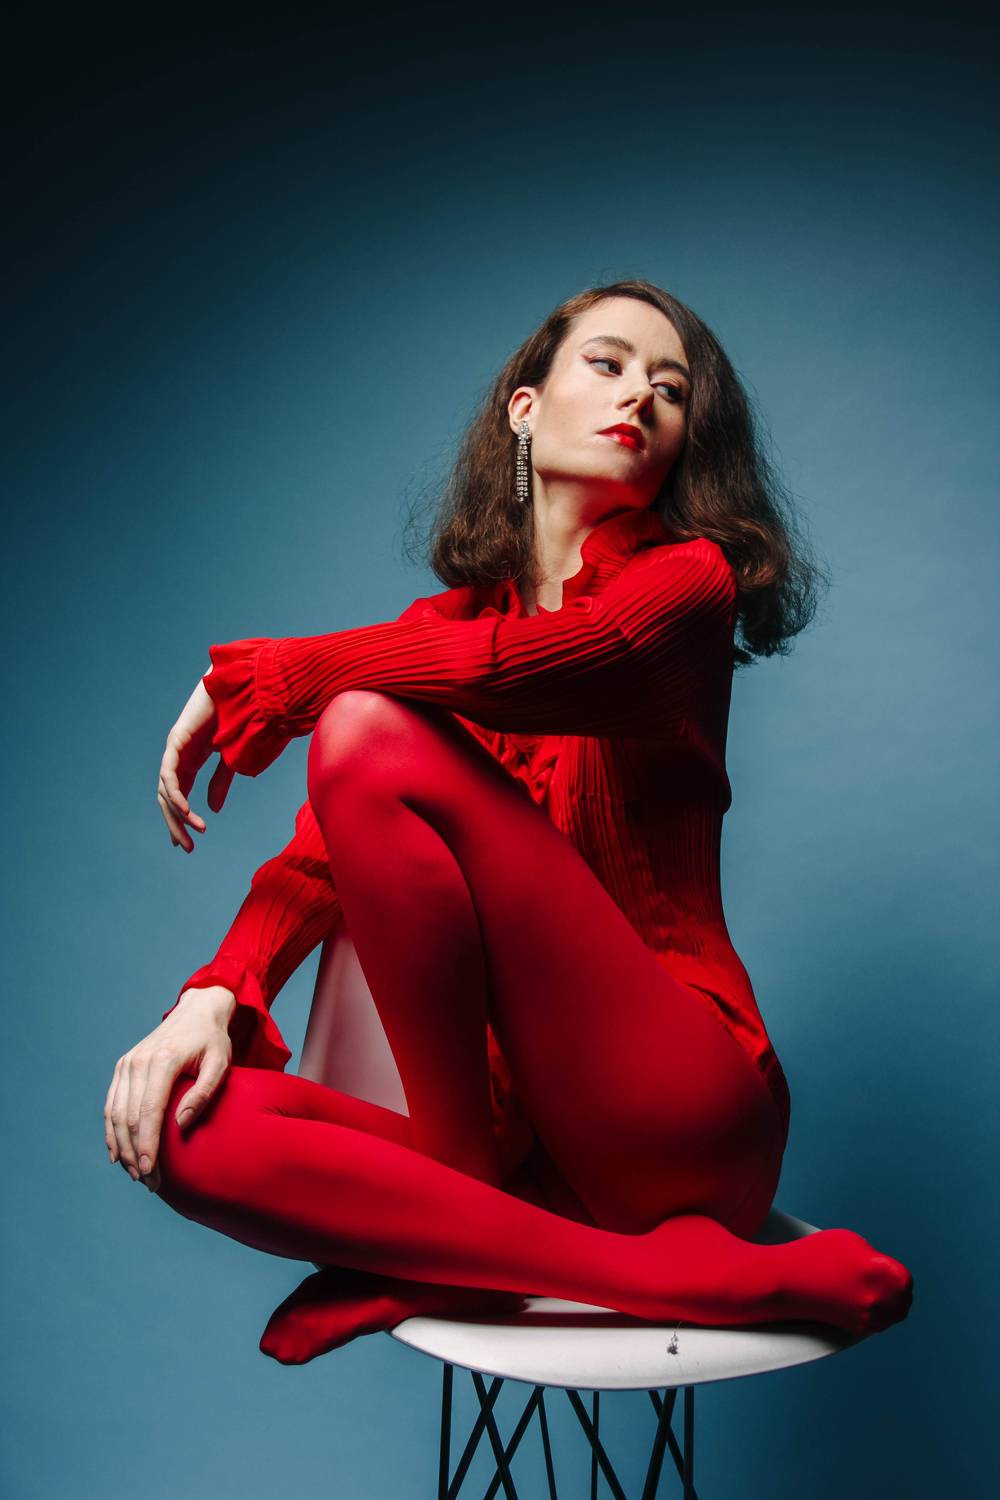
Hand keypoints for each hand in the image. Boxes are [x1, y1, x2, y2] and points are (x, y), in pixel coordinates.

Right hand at [104, 986, 236, 1192]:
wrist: (196, 1011)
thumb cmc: (212, 1040)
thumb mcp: (220, 1064)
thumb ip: (203, 1094)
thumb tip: (180, 1125)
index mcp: (163, 1060)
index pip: (149, 1110)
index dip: (147, 1144)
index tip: (151, 1170)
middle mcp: (138, 1061)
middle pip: (129, 1117)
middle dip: (135, 1153)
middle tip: (148, 1181)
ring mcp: (127, 1063)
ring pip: (115, 1114)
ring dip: (122, 1147)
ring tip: (135, 1174)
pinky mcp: (123, 1067)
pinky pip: (111, 1104)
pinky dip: (111, 1131)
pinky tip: (118, 1154)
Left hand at [158, 673, 234, 850]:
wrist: (247, 690)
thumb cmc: (243, 719)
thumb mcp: (232, 761)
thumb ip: (220, 783)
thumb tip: (211, 809)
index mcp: (190, 760)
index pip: (177, 795)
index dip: (179, 820)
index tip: (187, 843)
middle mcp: (179, 755)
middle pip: (168, 797)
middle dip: (175, 824)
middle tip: (187, 848)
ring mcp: (175, 748)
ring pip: (166, 790)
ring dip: (178, 815)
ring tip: (195, 833)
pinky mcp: (177, 740)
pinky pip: (170, 775)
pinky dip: (178, 795)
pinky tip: (188, 811)